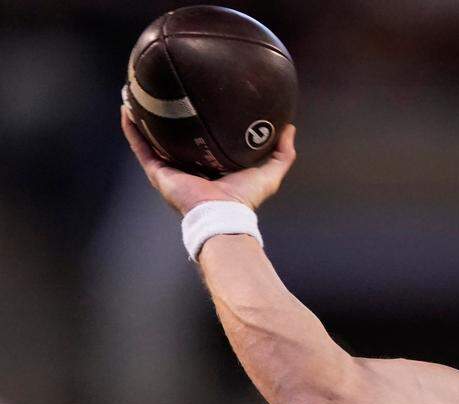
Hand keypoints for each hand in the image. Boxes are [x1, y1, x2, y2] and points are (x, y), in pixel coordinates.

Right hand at [120, 105, 296, 215]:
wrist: (222, 214)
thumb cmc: (245, 198)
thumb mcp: (270, 172)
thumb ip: (282, 152)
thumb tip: (290, 128)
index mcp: (210, 166)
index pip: (203, 140)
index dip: (200, 122)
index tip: (199, 100)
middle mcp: (187, 167)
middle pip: (174, 137)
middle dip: (167, 117)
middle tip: (164, 92)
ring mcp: (170, 169)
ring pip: (151, 138)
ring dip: (142, 117)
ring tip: (135, 94)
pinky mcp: (158, 172)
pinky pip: (140, 146)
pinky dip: (132, 128)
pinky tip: (126, 108)